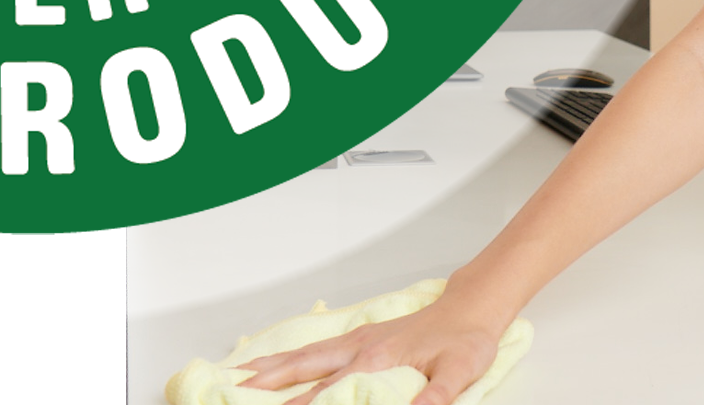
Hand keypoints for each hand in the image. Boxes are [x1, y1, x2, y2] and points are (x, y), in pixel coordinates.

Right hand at [233, 299, 501, 404]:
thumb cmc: (466, 339)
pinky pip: (316, 350)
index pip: (326, 393)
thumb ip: (438, 395)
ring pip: (304, 357)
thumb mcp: (460, 372)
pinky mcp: (362, 339)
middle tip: (232, 393)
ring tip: (238, 376)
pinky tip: (280, 363)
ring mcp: (357, 341)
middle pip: (303, 369)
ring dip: (270, 367)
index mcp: (375, 359)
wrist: (471, 308)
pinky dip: (290, 357)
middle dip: (266, 384)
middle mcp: (359, 348)